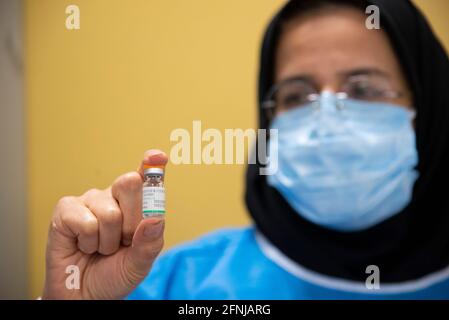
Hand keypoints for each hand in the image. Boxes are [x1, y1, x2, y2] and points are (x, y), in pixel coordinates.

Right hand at [42, 149, 167, 298]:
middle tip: (124, 241)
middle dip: (132, 220)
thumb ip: (150, 243)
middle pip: (130, 183)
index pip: (146, 178)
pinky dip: (88, 242)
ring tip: (100, 248)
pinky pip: (86, 221)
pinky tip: (83, 246)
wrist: (85, 295)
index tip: (158, 157)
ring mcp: (90, 201)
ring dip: (108, 240)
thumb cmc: (114, 274)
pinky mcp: (66, 210)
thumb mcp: (140, 263)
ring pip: (110, 212)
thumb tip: (156, 219)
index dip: (152, 164)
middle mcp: (113, 197)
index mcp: (136, 205)